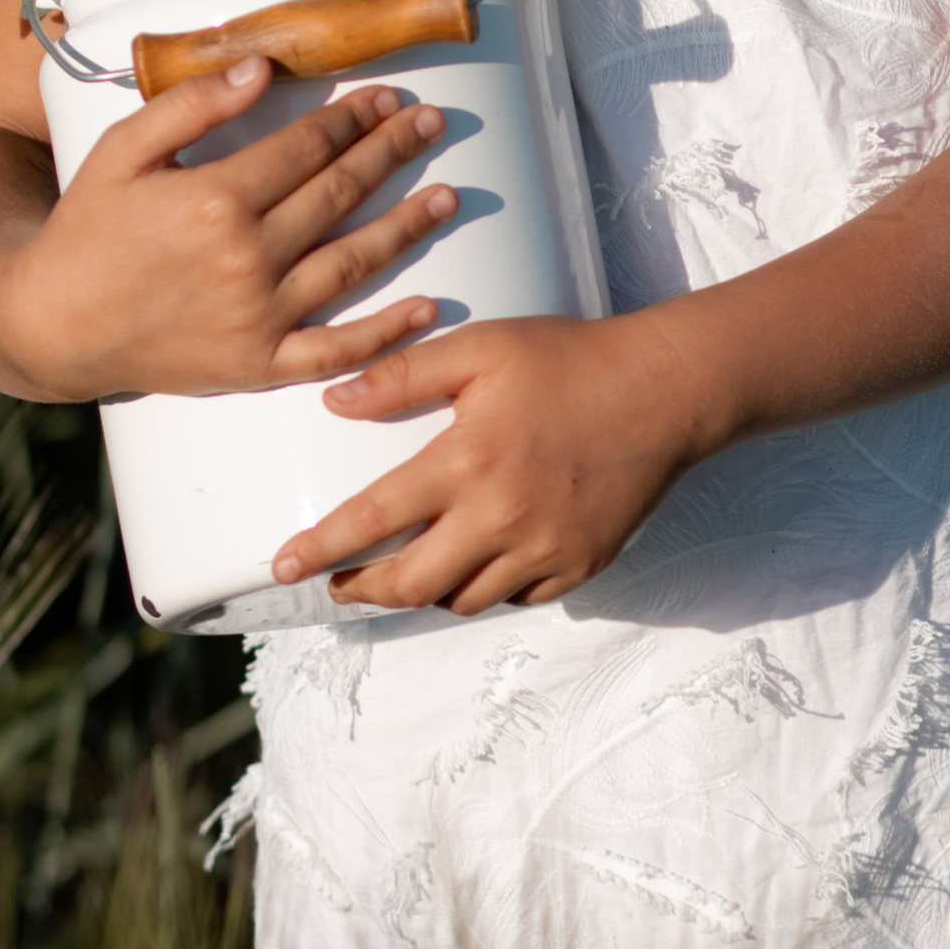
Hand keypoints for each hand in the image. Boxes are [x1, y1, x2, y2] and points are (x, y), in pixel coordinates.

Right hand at [0, 61, 458, 402]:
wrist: (52, 324)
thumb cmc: (86, 228)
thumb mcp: (122, 151)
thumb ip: (192, 106)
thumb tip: (261, 70)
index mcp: (216, 198)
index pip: (307, 148)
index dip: (352, 119)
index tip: (385, 97)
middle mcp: (246, 257)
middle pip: (340, 195)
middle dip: (391, 153)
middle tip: (431, 125)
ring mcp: (258, 316)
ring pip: (353, 264)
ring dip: (407, 227)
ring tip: (448, 196)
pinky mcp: (259, 364)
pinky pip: (336, 349)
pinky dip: (386, 332)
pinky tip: (427, 307)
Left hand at [273, 310, 711, 613]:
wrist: (665, 392)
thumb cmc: (569, 360)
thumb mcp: (482, 349)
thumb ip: (403, 375)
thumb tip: (333, 402)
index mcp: (468, 462)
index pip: (373, 519)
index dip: (322, 549)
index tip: (284, 565)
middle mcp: (502, 518)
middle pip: (410, 584)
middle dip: (361, 590)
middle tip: (338, 582)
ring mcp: (543, 550)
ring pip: (461, 599)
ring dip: (422, 590)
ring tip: (402, 571)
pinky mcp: (578, 566)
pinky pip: (514, 597)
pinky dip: (483, 587)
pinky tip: (473, 562)